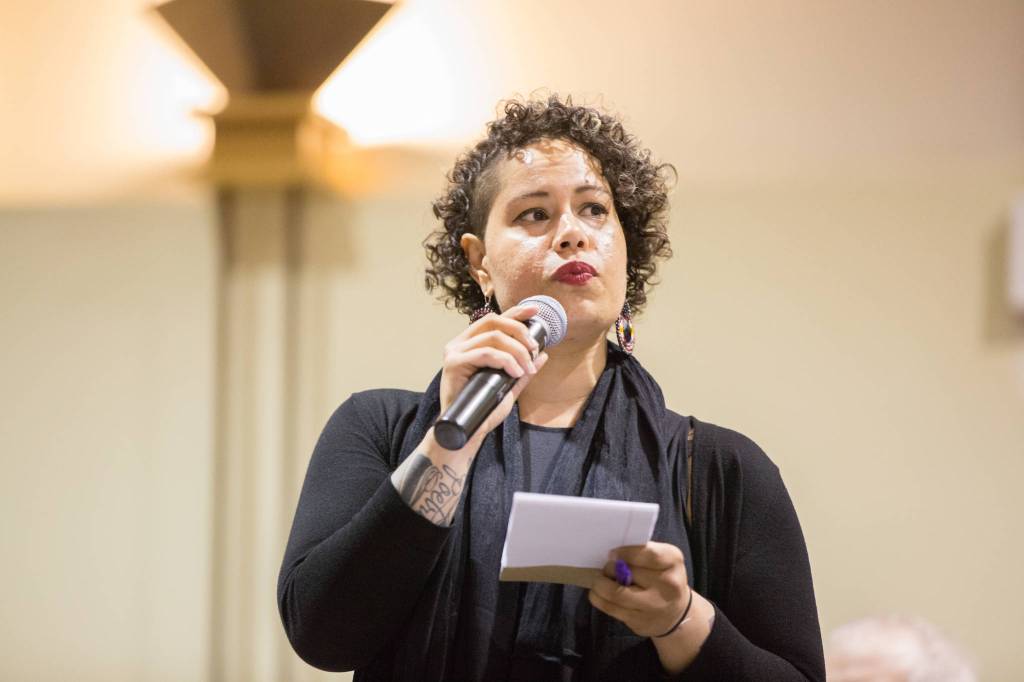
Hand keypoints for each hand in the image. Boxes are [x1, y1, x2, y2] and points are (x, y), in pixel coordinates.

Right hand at [437, 303, 548, 449]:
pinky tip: (515, 372)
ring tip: (526, 368)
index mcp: (471, 344)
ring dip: (516, 351)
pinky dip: (505, 360)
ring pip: (493, 337)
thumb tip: (543, 355)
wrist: (466, 431)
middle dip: (519, 331)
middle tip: (534, 349)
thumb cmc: (483, 409)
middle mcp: (460, 343)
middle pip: (493, 322)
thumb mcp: (509, 387)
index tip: (536, 312)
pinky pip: (485, 353)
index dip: (515, 312)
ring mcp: (454, 352)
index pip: (494, 320)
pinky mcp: (452, 363)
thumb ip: (523, 371)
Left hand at [588, 542, 690, 637]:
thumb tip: (613, 555)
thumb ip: (642, 553)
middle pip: (627, 572)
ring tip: (597, 580)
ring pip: (615, 593)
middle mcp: (667, 584)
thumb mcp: (663, 559)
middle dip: (609, 568)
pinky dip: (598, 598)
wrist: (676, 614)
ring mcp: (654, 606)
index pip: (647, 554)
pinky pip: (611, 608)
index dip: (625, 552)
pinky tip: (598, 593)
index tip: (612, 553)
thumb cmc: (663, 578)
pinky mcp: (640, 622)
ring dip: (599, 584)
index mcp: (673, 562)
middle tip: (604, 568)